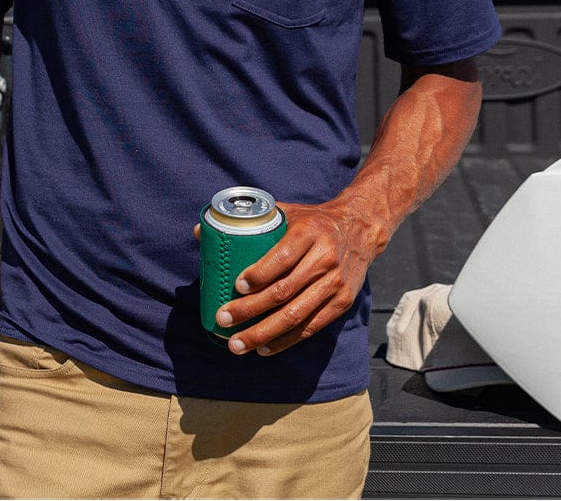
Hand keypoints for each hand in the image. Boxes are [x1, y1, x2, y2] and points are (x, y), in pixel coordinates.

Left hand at [213, 198, 383, 357]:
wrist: (360, 228)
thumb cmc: (314, 220)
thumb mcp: (287, 212)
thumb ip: (249, 222)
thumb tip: (199, 232)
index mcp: (309, 232)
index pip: (282, 257)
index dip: (258, 275)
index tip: (236, 286)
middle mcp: (324, 258)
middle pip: (283, 292)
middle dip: (250, 310)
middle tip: (224, 320)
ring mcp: (335, 283)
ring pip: (295, 315)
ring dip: (263, 333)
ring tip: (237, 343)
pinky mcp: (342, 302)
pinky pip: (310, 327)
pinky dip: (286, 341)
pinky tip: (264, 348)